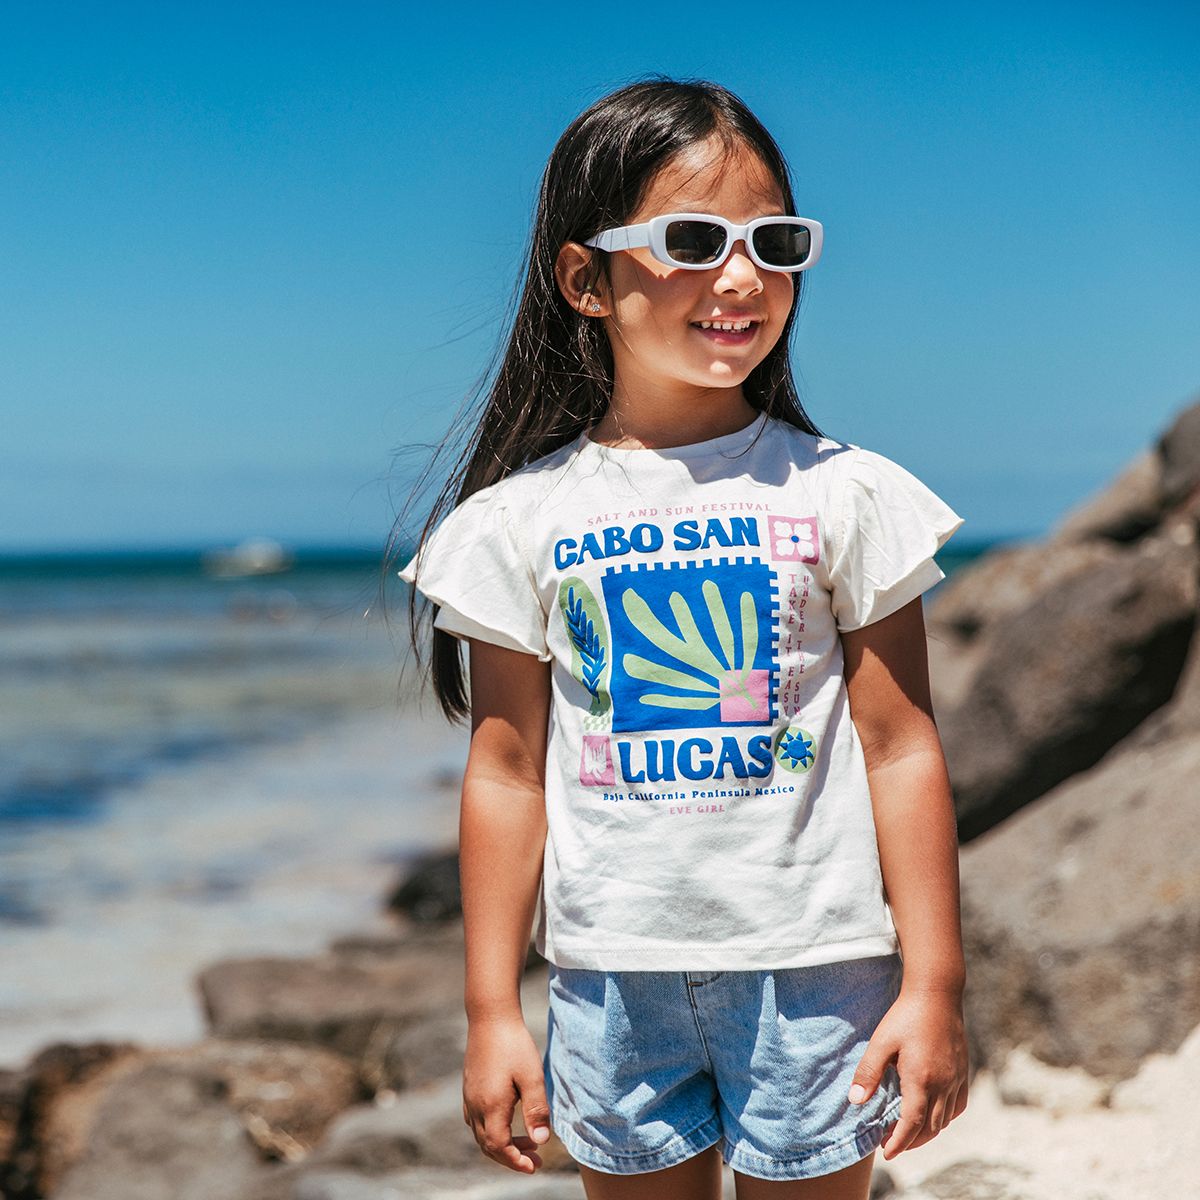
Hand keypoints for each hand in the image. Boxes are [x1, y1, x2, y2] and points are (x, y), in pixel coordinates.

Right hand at [462, 1014, 552, 1173]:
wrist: (490, 1016)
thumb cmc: (514, 1044)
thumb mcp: (532, 1076)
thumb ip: (536, 1110)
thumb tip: (542, 1141)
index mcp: (491, 1106)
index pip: (500, 1148)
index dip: (516, 1162)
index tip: (535, 1166)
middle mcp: (475, 1106)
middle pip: (489, 1146)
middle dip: (512, 1158)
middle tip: (536, 1159)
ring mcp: (469, 1097)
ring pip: (481, 1135)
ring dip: (502, 1145)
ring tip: (528, 1142)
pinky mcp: (469, 1088)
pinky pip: (475, 1121)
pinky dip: (492, 1131)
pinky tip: (507, 1123)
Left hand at [847, 984, 968, 1159]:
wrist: (937, 993)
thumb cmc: (905, 1016)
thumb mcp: (881, 1042)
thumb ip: (868, 1073)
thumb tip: (854, 1101)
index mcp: (921, 1081)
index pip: (912, 1124)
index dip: (899, 1142)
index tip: (886, 1153)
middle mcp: (943, 1085)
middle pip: (929, 1127)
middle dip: (911, 1141)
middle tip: (892, 1143)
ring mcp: (956, 1079)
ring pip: (944, 1119)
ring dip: (927, 1131)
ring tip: (909, 1132)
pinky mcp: (963, 1071)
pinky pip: (958, 1105)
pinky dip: (945, 1117)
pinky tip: (934, 1114)